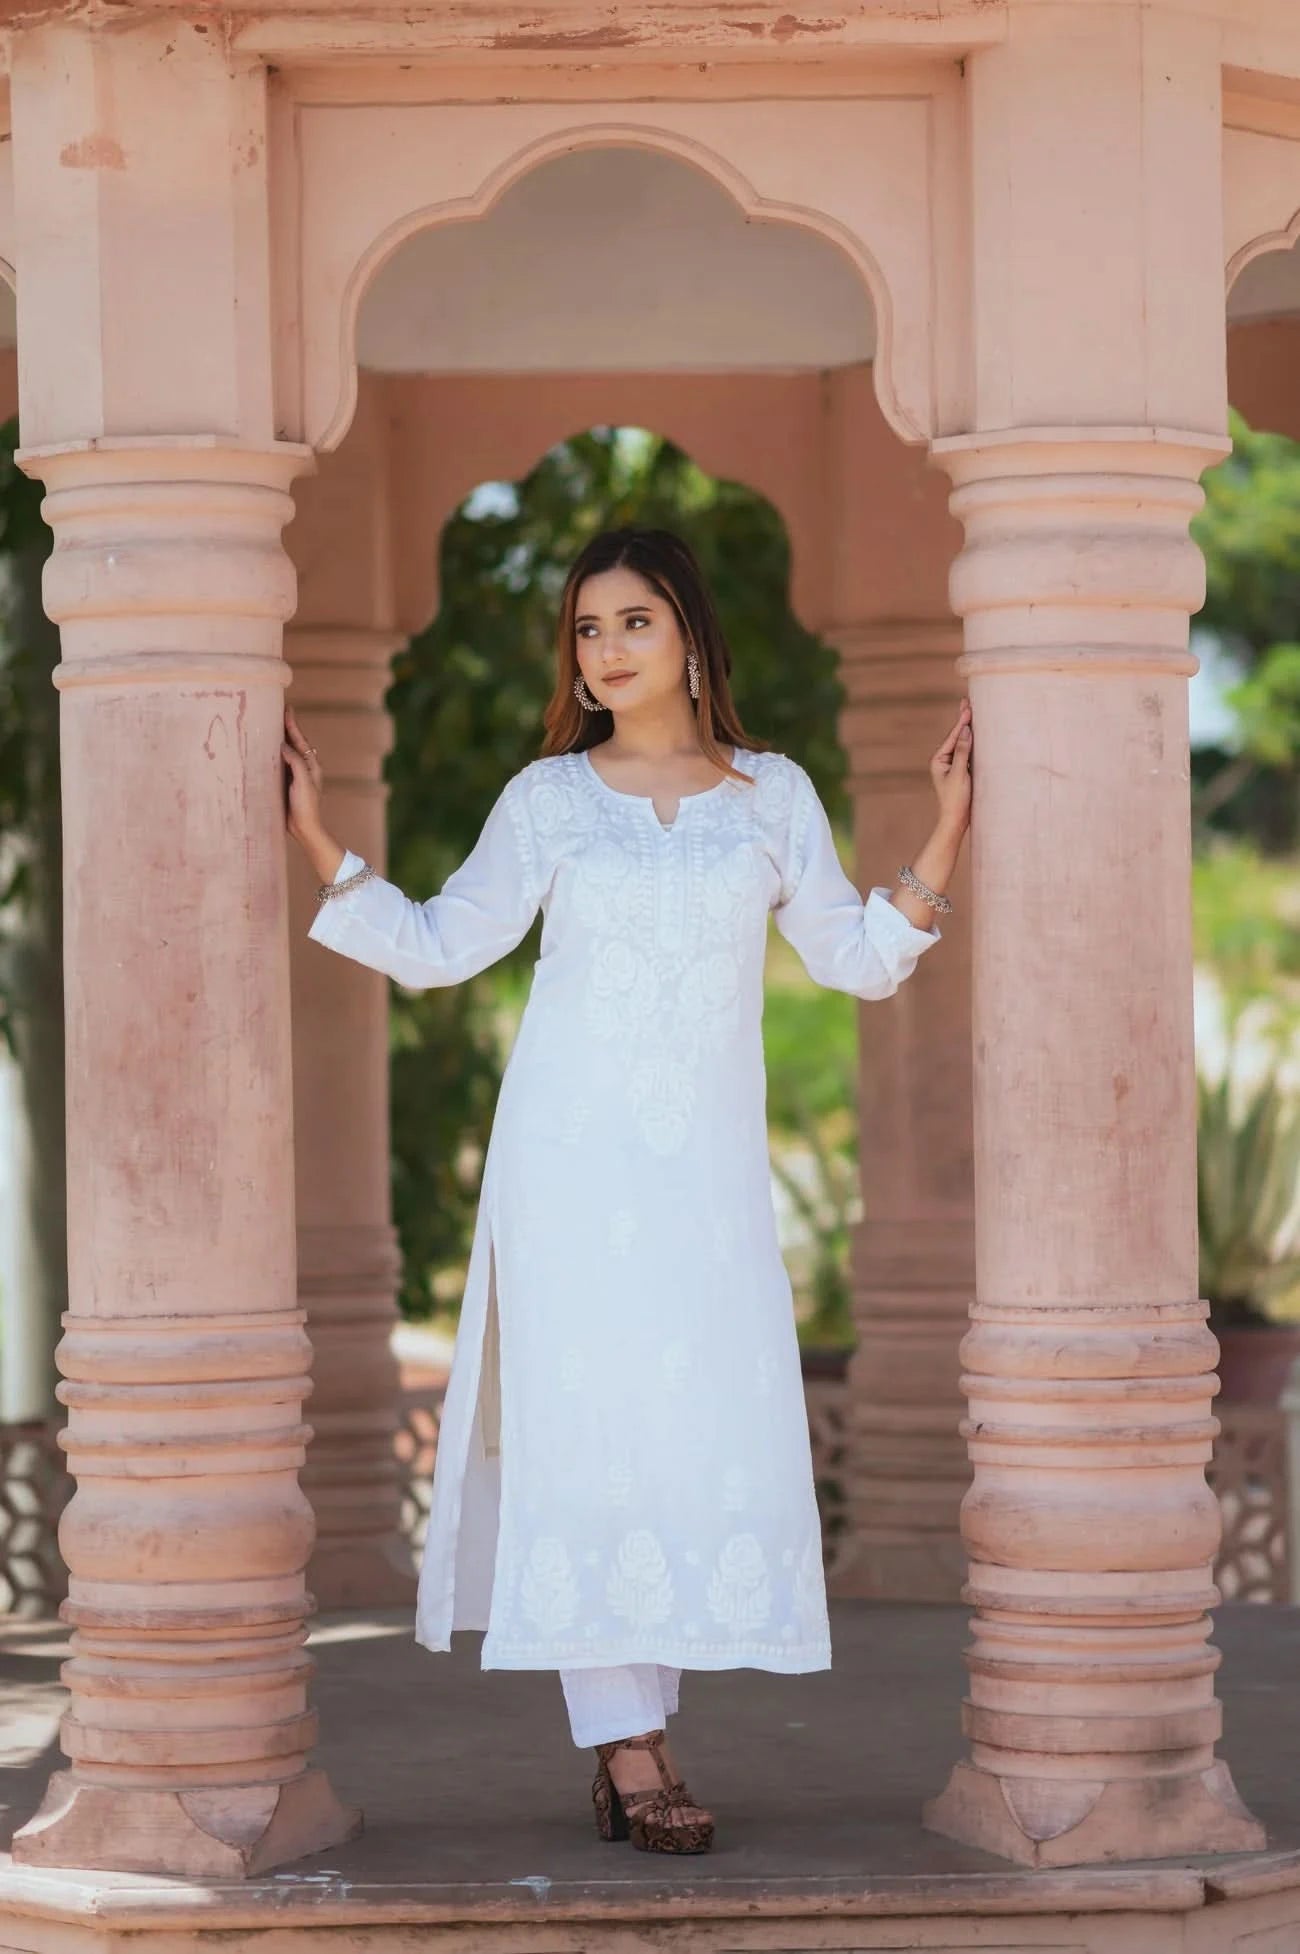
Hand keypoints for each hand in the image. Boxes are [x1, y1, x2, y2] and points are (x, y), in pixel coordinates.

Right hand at [281, 705, 324, 845]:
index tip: (287, 708)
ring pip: (285, 753)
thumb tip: (283, 745)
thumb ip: (295, 762)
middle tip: (275, 712)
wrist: (305, 829)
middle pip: (293, 743)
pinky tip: (263, 752)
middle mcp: (304, 767)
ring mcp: (294, 775)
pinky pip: (278, 764)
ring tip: (268, 726)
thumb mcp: (303, 782)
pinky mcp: (285, 784)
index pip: (301, 740)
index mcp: (311, 765)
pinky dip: (272, 755)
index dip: (292, 724)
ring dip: (277, 740)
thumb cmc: (307, 806)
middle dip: (285, 728)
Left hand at [930, 697, 972, 837]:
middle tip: (967, 702)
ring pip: (963, 744)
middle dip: (963, 721)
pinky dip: (974, 743)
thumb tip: (966, 731)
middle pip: (956, 737)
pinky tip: (979, 735)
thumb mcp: (960, 774)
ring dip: (969, 730)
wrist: (957, 820)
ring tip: (972, 713)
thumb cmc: (956, 799)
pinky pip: (969, 753)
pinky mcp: (962, 772)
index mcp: (939, 760)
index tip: (968, 706)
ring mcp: (953, 766)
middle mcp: (944, 761)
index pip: (953, 737)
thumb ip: (963, 752)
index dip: (961, 722)